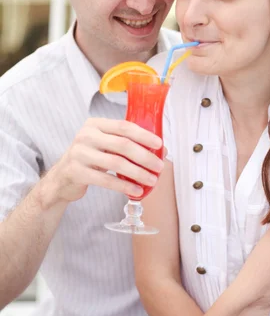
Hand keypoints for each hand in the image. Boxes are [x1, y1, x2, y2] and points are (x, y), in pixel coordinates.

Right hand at [43, 118, 163, 203]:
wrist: (62, 178)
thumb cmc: (90, 159)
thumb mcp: (105, 146)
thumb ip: (127, 144)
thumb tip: (161, 150)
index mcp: (95, 124)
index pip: (123, 126)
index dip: (143, 135)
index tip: (159, 144)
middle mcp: (86, 135)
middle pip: (122, 145)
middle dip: (144, 156)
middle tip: (159, 166)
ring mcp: (79, 153)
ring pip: (116, 163)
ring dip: (138, 173)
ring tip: (151, 180)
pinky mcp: (76, 172)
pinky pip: (106, 180)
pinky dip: (124, 186)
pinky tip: (136, 190)